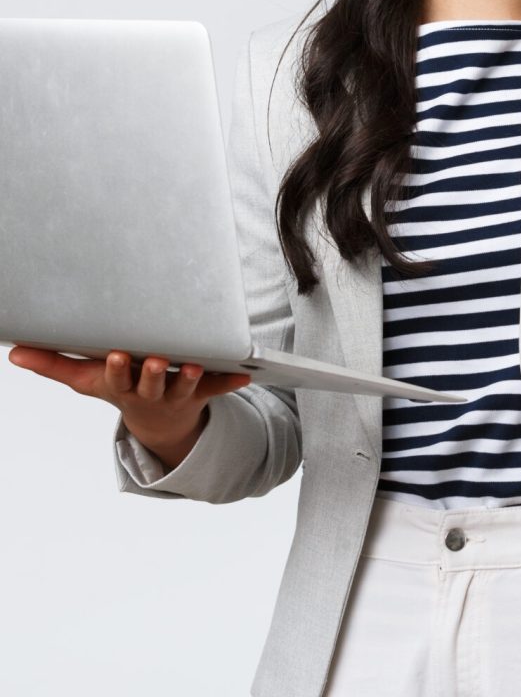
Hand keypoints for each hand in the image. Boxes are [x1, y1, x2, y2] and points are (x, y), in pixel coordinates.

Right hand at [8, 346, 250, 466]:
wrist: (158, 422)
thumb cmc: (119, 387)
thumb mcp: (86, 380)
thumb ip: (52, 364)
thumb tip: (13, 351)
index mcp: (123, 387)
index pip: (118, 380)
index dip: (118, 370)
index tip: (117, 355)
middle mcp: (150, 392)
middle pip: (152, 384)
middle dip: (154, 374)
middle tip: (158, 360)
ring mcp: (178, 393)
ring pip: (185, 386)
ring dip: (190, 376)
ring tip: (193, 364)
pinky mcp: (202, 390)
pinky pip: (219, 387)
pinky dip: (231, 382)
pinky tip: (245, 375)